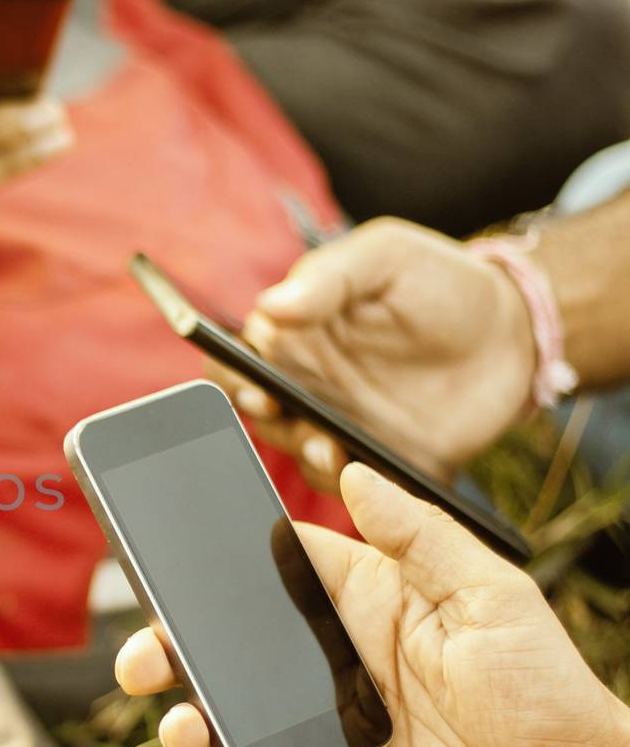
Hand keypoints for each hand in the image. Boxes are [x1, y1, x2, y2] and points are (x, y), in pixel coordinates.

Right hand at [115, 464, 629, 746]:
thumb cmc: (545, 685)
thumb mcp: (488, 594)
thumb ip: (418, 536)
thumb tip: (353, 469)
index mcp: (360, 607)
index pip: (269, 575)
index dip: (211, 568)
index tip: (161, 562)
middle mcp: (332, 667)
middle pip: (229, 653)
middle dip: (171, 653)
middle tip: (143, 660)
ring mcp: (331, 733)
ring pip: (237, 725)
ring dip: (199, 728)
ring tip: (189, 733)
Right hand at [219, 218, 536, 492]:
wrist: (517, 334)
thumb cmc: (443, 283)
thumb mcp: (387, 258)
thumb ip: (329, 277)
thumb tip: (269, 306)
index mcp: (294, 337)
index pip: (234, 361)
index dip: (230, 377)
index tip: (252, 382)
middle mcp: (306, 387)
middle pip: (254, 415)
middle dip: (260, 421)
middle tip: (280, 413)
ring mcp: (340, 428)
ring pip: (295, 454)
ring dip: (301, 454)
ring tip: (327, 448)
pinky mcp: (378, 463)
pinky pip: (347, 488)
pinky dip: (347, 487)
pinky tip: (362, 472)